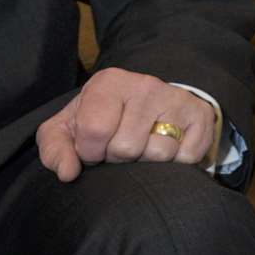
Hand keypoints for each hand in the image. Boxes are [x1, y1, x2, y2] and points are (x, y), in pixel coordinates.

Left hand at [35, 67, 217, 182]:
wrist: (147, 105)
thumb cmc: (101, 120)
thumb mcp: (68, 130)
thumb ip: (54, 150)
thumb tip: (67, 172)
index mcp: (108, 82)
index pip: (94, 129)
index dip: (89, 151)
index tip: (93, 148)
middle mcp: (145, 84)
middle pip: (126, 147)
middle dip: (118, 158)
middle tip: (120, 147)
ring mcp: (176, 98)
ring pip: (158, 154)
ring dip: (146, 163)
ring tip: (142, 148)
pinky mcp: (200, 115)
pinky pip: (186, 157)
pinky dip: (175, 164)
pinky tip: (166, 148)